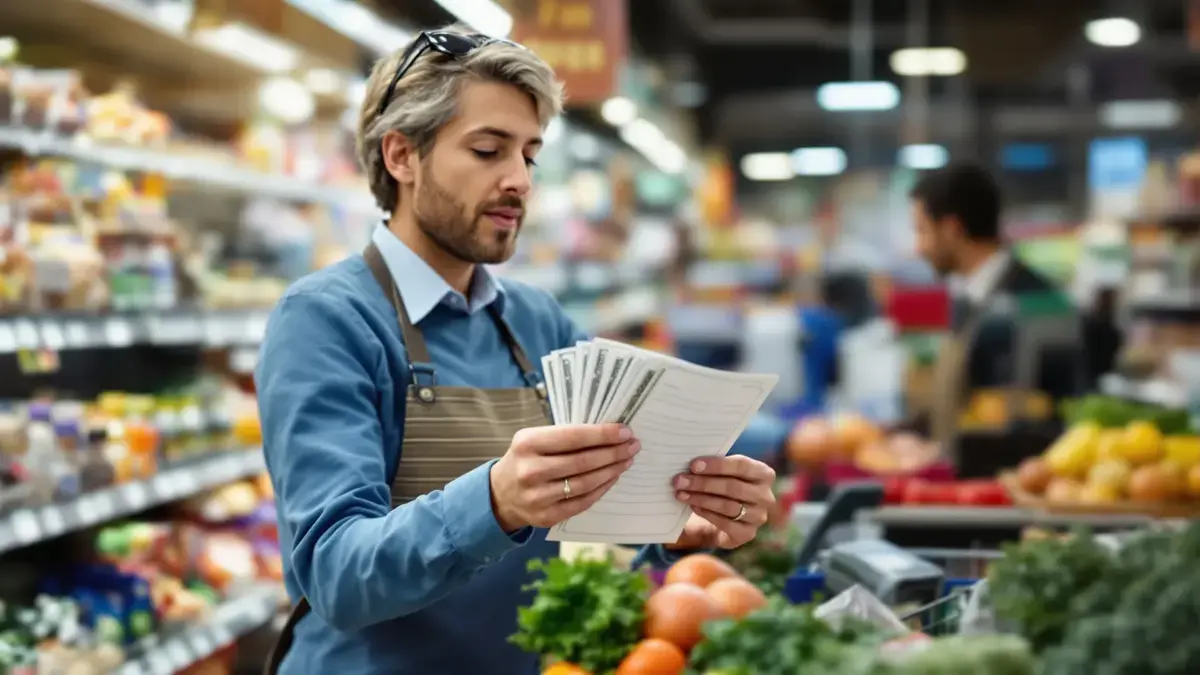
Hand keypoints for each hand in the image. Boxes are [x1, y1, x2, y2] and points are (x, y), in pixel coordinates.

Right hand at [490, 424, 639, 530]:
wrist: (501, 494)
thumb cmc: (525, 459)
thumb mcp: (534, 439)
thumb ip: (564, 436)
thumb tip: (608, 432)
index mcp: (527, 444)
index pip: (573, 437)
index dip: (602, 434)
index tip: (625, 431)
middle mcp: (530, 471)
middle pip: (583, 461)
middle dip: (613, 452)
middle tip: (633, 445)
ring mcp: (538, 497)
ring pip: (585, 483)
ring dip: (612, 470)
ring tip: (627, 460)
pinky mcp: (546, 516)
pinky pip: (582, 501)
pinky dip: (601, 488)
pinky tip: (613, 477)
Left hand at [670, 455, 775, 548]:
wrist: (724, 519)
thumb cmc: (722, 488)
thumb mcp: (722, 474)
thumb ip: (714, 468)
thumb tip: (690, 463)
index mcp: (763, 474)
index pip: (742, 465)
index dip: (716, 465)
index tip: (693, 465)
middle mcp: (765, 496)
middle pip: (733, 487)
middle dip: (703, 483)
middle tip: (680, 481)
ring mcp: (759, 516)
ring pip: (727, 506)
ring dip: (701, 499)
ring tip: (681, 494)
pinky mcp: (748, 533)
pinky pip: (725, 523)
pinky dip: (707, 514)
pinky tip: (693, 507)